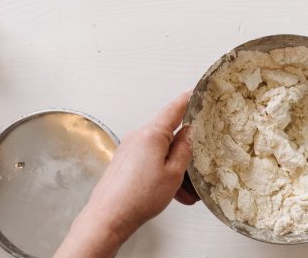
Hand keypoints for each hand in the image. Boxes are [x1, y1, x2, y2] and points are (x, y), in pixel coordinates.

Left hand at [55, 92, 197, 257]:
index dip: (189, 98)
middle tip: (199, 167)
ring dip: (176, 169)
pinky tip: (172, 193)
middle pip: (169, 135)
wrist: (108, 217)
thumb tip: (189, 132)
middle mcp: (138, 136)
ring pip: (161, 152)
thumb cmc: (138, 197)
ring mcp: (130, 149)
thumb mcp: (174, 173)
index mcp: (152, 134)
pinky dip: (163, 173)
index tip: (198, 91)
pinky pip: (150, 162)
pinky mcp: (125, 162)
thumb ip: (185, 148)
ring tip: (186, 192)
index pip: (175, 108)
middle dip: (186, 151)